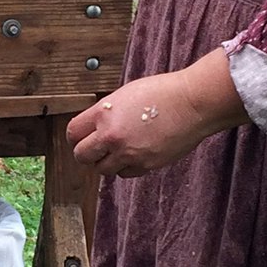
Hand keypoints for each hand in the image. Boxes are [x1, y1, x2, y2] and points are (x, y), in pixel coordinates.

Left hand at [68, 53, 247, 177]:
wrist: (193, 103)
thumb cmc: (164, 92)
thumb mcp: (126, 95)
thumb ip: (107, 112)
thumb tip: (96, 127)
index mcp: (104, 113)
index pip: (73, 133)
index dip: (77, 136)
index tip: (82, 136)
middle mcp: (112, 136)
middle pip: (82, 156)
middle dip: (87, 153)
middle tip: (96, 148)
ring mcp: (128, 153)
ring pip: (103, 170)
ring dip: (107, 162)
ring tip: (119, 151)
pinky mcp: (145, 165)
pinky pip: (125, 173)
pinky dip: (127, 167)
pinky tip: (136, 154)